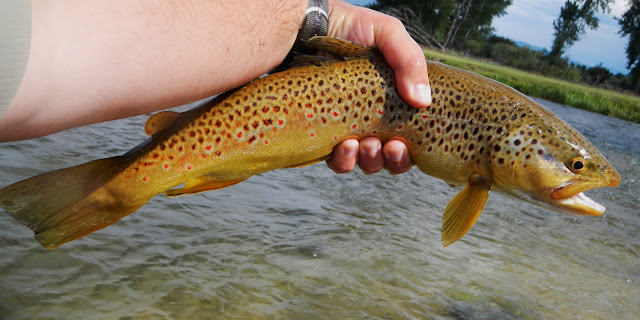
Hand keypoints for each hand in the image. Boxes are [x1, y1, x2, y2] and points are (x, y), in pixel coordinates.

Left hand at [325, 1, 430, 173]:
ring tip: (365, 144)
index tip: (403, 142)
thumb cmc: (350, 28)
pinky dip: (345, 160)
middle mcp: (373, 121)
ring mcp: (348, 130)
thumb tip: (423, 101)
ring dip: (370, 160)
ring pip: (366, 162)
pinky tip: (345, 145)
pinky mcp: (324, 135)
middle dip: (392, 159)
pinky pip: (338, 161)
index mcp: (394, 103)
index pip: (410, 139)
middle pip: (390, 158)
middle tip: (389, 145)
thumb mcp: (387, 34)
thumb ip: (410, 61)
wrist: (306, 27)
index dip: (409, 151)